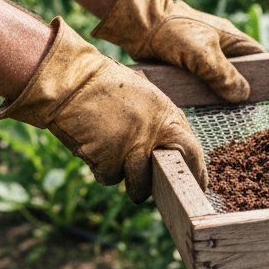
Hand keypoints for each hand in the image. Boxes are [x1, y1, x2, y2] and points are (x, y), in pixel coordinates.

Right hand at [0, 18, 206, 203]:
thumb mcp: (146, 96)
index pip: (192, 150)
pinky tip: (92, 147)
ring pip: (137, 181)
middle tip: (155, 187)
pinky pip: (109, 177)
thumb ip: (162, 121)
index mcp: (166, 115)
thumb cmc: (105, 86)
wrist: (70, 80)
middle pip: (168, 173)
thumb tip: (175, 148)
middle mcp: (152, 133)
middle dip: (162, 184)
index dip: (196, 170)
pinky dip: (100, 168)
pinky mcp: (107, 158)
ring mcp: (130, 147)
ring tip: (110, 153)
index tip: (198, 183)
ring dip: (124, 174)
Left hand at [93, 0, 263, 101]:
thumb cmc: (174, 32)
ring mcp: (203, 54)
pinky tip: (201, 104)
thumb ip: (224, 76)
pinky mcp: (186, 62)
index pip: (259, 57)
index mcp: (232, 39)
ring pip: (219, 78)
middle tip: (243, 110)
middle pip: (240, 71)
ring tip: (223, 111)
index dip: (265, 74)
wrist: (138, 22)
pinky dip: (202, 91)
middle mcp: (221, 46)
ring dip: (219, 92)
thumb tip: (243, 96)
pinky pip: (200, 80)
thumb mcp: (203, 55)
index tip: (266, 93)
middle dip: (241, 88)